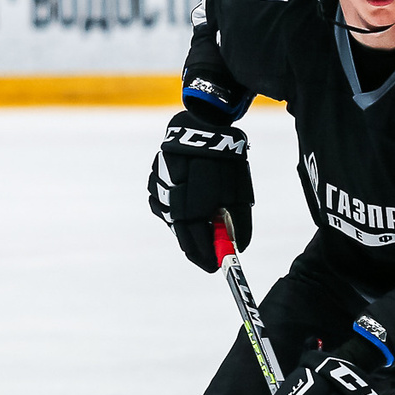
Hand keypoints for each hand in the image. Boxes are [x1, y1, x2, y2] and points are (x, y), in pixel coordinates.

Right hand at [148, 110, 252, 272]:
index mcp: (194, 209)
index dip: (207, 260)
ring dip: (188, 225)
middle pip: (183, 238)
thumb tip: (240, 248)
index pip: (197, 247)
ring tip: (203, 217)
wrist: (203, 126)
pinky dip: (177, 208)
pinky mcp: (153, 181)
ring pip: (173, 221)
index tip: (216, 267)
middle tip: (210, 253)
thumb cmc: (226, 163)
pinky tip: (188, 199)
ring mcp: (160, 193)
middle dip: (198, 247)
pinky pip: (164, 204)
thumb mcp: (239, 194)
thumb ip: (239, 224)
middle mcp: (172, 204)